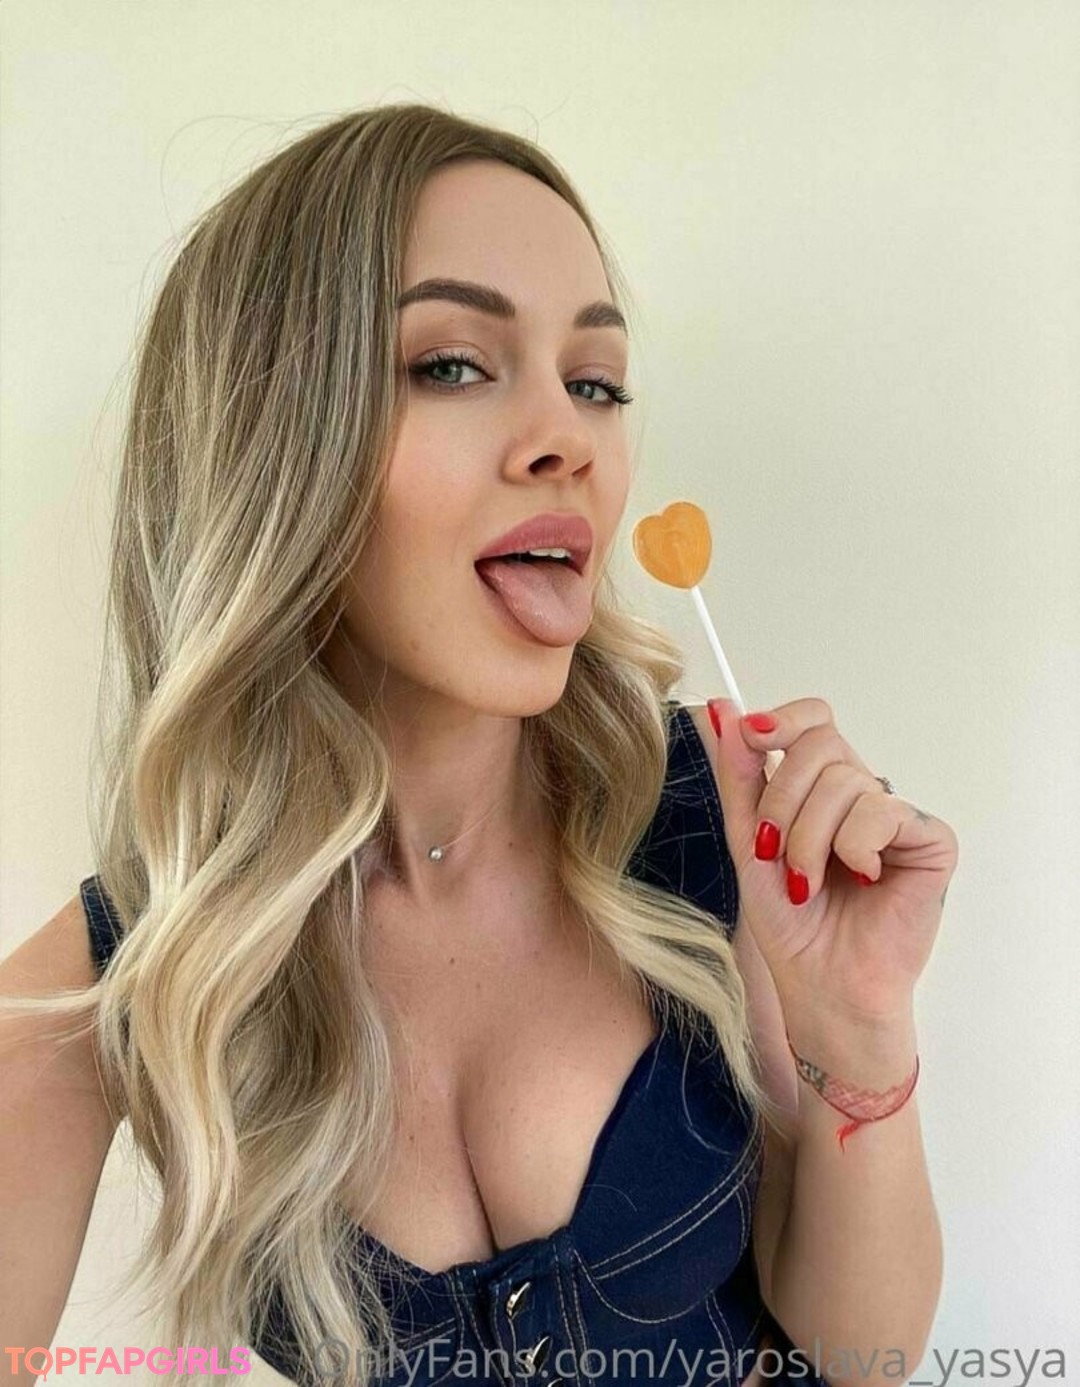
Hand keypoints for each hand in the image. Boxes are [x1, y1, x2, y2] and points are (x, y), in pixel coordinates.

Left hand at [705, 697, 958, 1025]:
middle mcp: (861, 791)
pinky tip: (860, 880)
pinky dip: (854, 847)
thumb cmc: (788, 920)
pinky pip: (883, 811)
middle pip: (821, 743)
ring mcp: (897, 814)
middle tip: (771, 852)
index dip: (784, 719)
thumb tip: (721, 710)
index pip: (812, 719)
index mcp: (820, 786)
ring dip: (809, 838)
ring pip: (846, 780)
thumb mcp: (748, 839)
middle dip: (781, 799)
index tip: (753, 736)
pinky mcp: (931, 840)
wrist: (819, 982)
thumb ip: (738, 775)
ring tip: (805, 883)